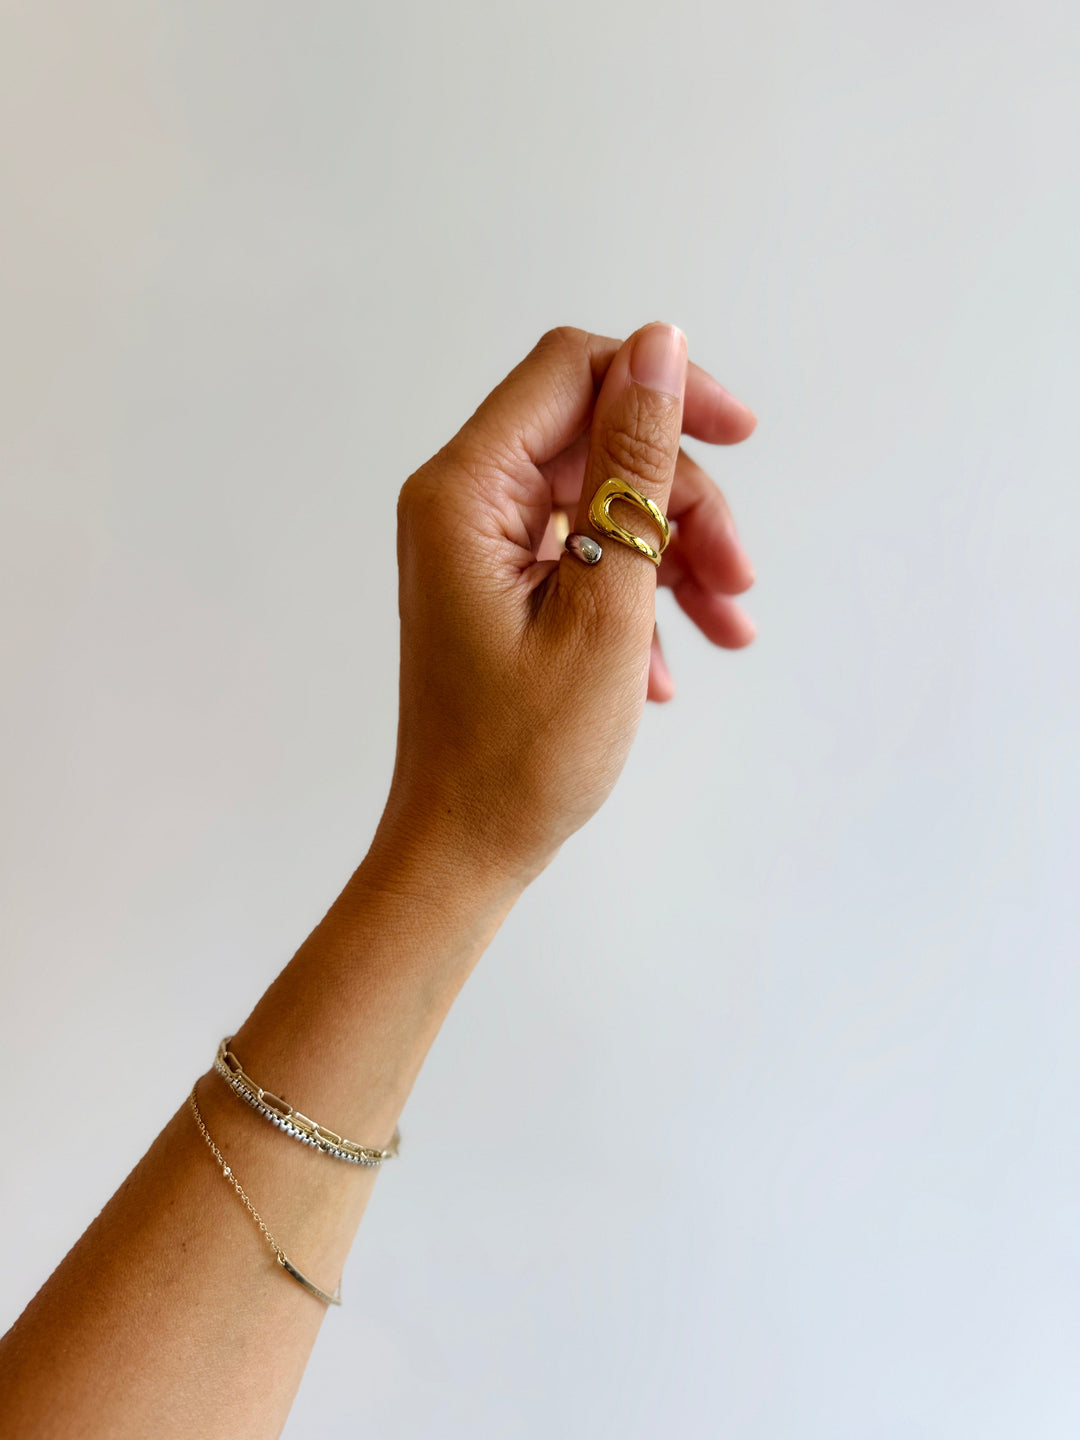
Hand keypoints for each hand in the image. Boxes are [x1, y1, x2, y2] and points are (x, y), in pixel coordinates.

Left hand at [373, 323, 756, 890]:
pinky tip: (665, 669)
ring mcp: (478, 549)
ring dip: (675, 557)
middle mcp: (462, 505)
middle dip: (682, 503)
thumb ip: (634, 468)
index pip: (572, 372)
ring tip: (728, 632)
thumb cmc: (524, 752)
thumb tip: (660, 348)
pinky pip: (584, 557)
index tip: (742, 434)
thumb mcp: (606, 603)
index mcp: (465, 493)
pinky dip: (637, 596)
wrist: (466, 850)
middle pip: (597, 445)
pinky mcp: (498, 589)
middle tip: (738, 579)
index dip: (664, 386)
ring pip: (603, 506)